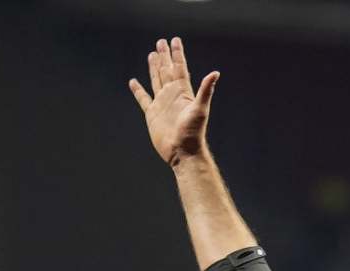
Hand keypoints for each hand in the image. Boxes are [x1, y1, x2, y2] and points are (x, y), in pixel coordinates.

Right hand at [129, 36, 218, 167]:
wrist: (182, 152)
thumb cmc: (193, 133)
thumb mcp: (200, 109)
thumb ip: (205, 90)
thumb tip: (215, 73)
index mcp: (182, 91)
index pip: (180, 67)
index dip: (177, 54)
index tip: (175, 40)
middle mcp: (172, 94)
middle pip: (167, 70)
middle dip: (165, 56)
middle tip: (161, 41)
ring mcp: (161, 103)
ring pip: (156, 80)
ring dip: (154, 67)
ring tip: (152, 54)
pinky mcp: (152, 114)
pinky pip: (143, 99)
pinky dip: (138, 90)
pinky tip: (133, 82)